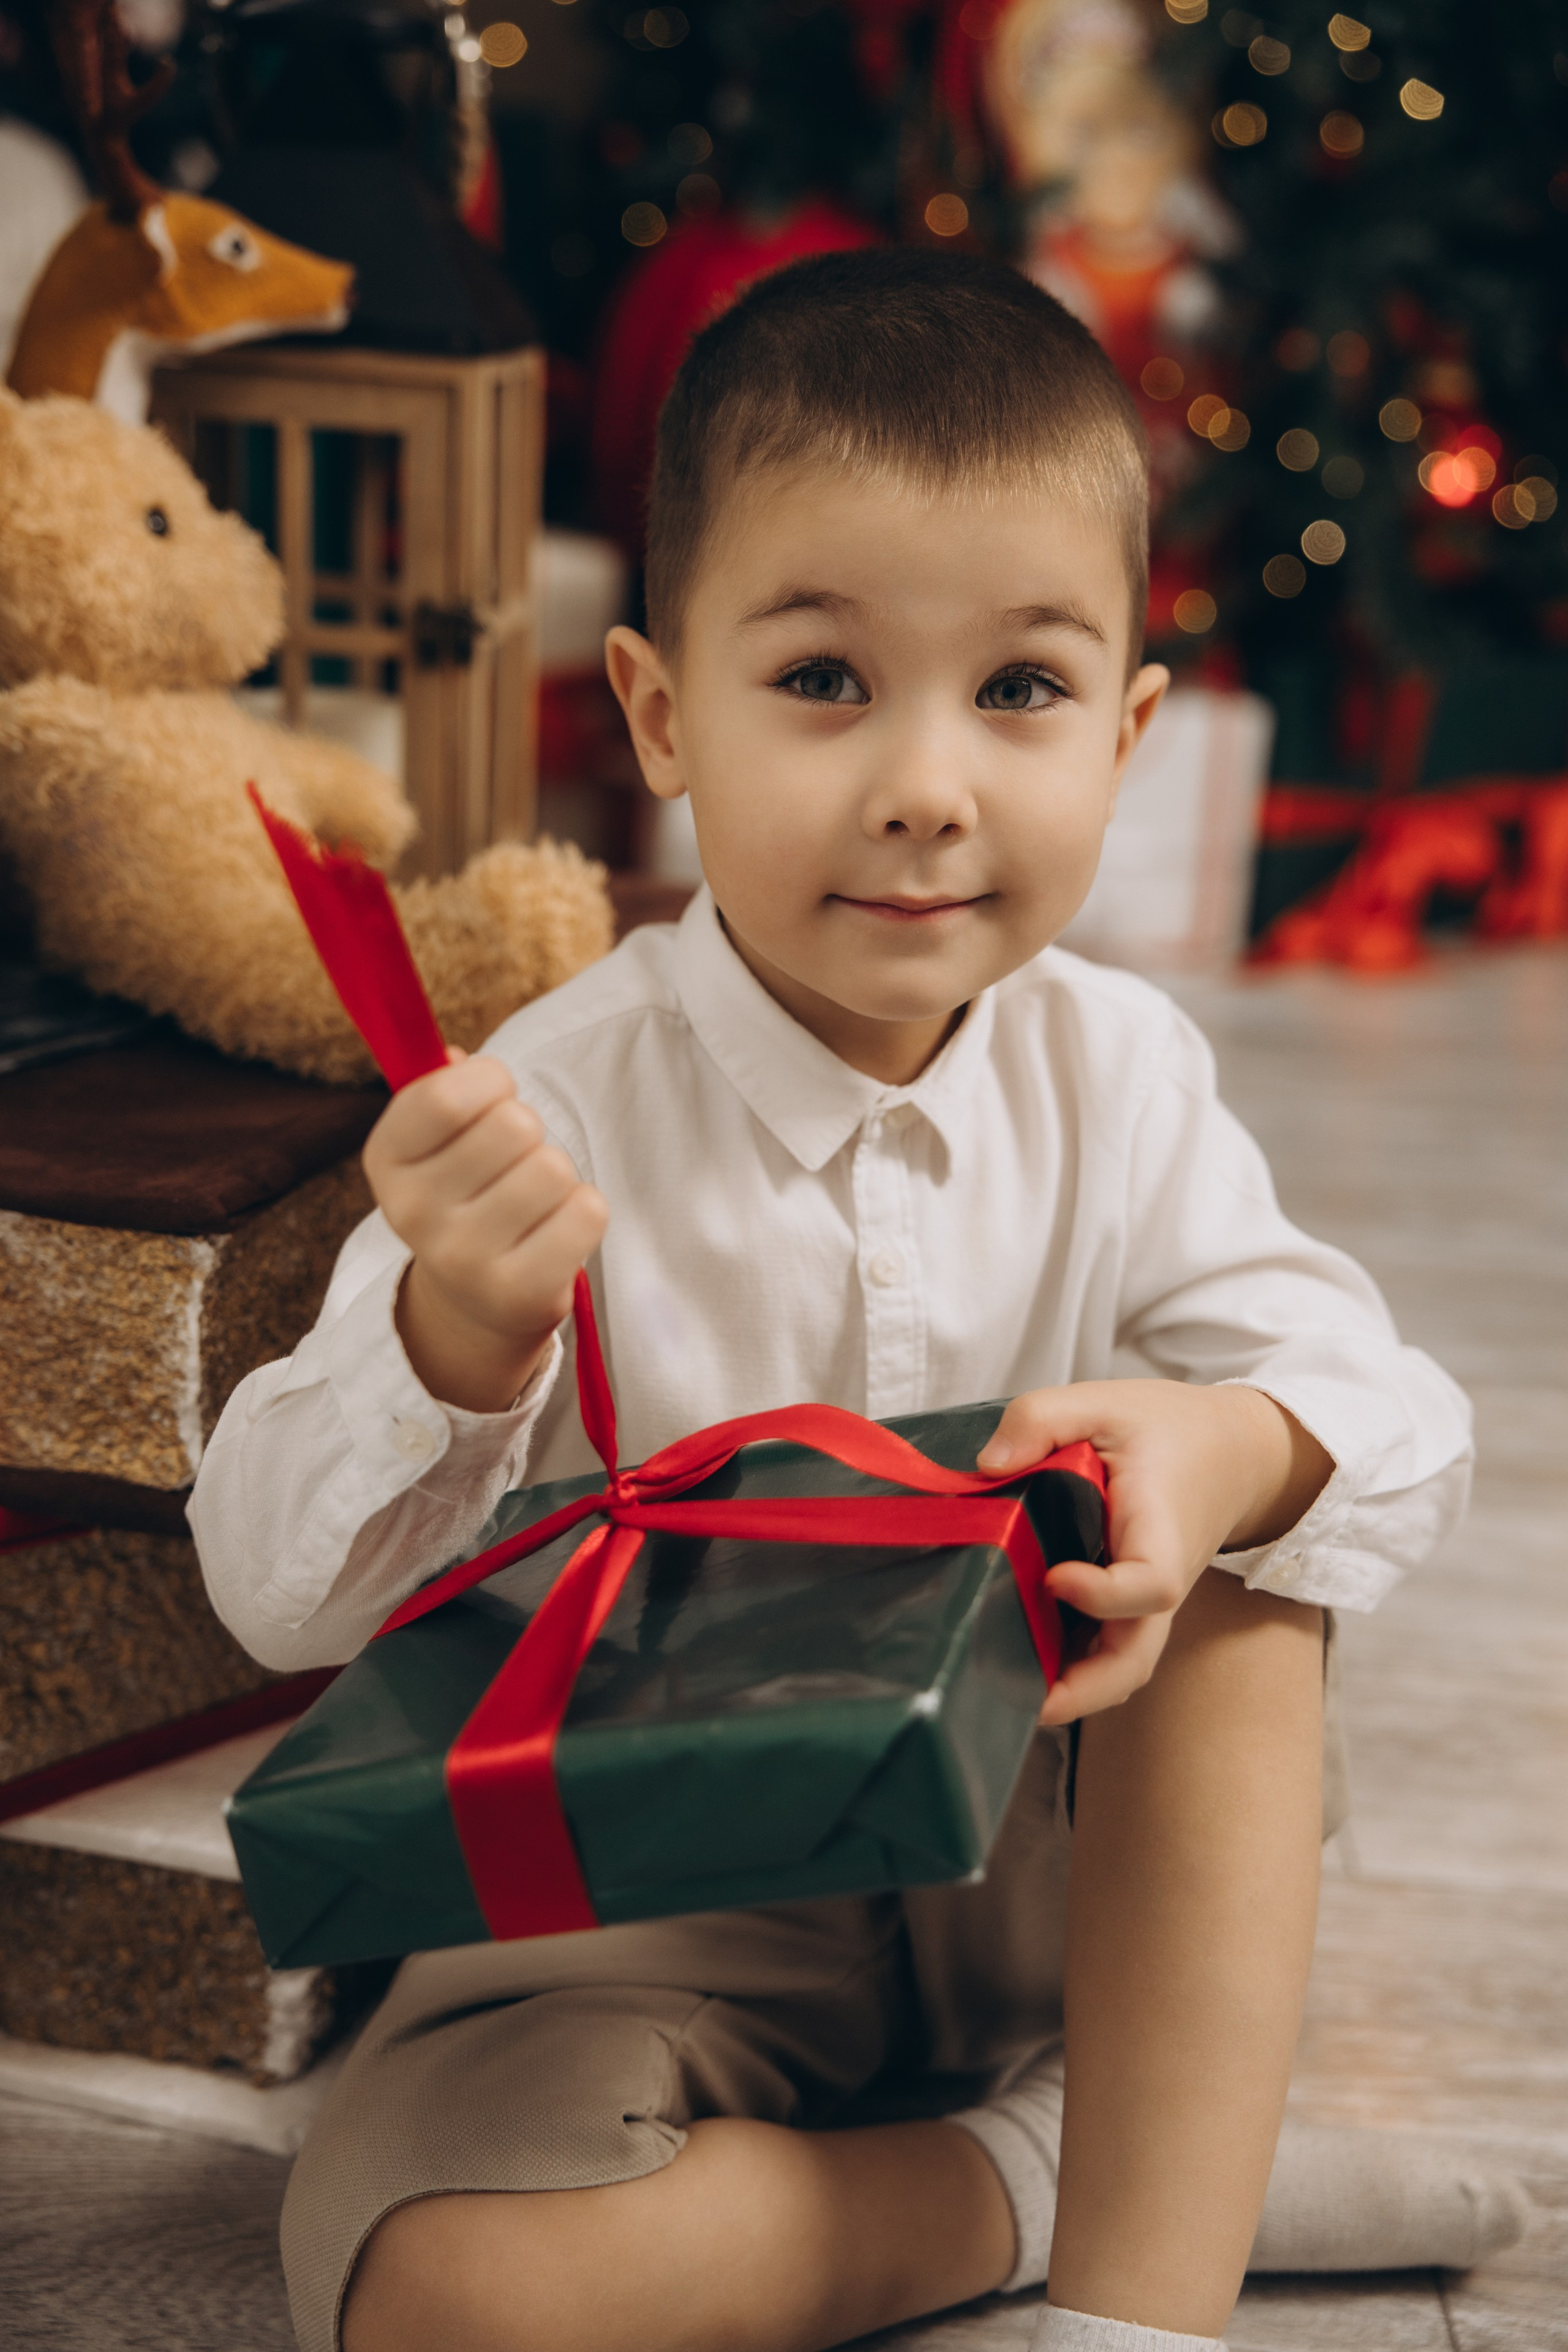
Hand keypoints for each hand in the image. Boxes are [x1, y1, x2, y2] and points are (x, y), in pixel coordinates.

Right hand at [363, 1052, 607, 1413]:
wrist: (472, 1300)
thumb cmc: (466, 1192)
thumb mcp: (434, 1139)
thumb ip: (442, 1087)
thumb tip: (458, 1060)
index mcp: (387, 1158)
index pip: (446, 1096)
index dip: (489, 1081)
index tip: (492, 1097)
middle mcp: (413, 1212)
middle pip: (514, 1124)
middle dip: (527, 1131)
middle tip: (512, 1162)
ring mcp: (463, 1259)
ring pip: (552, 1168)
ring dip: (557, 1175)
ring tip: (531, 1200)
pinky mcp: (518, 1292)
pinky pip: (586, 1212)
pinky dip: (583, 1211)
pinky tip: (553, 1230)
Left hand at [976, 1381, 1331, 1724]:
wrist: (1231, 1450)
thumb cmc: (1168, 1429)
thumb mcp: (1104, 1401)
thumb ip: (1043, 1418)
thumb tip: (988, 1464)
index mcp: (1160, 1529)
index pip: (1151, 1583)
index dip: (1104, 1595)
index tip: (1055, 1578)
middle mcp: (1160, 1579)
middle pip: (1136, 1659)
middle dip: (1082, 1690)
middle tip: (1017, 1696)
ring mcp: (1148, 1602)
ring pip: (1121, 1666)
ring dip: (1072, 1690)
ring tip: (1005, 1691)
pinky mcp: (1132, 1606)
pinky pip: (1108, 1650)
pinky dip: (1071, 1667)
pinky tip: (1020, 1660)